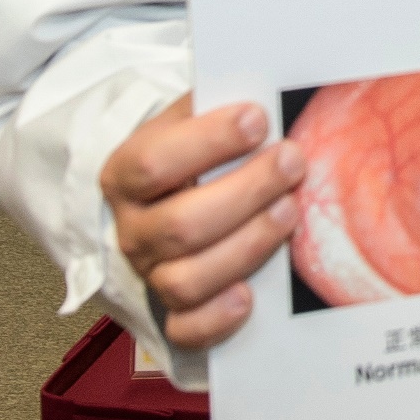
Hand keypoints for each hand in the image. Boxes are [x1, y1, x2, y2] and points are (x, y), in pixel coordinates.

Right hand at [100, 94, 304, 349]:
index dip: (207, 141)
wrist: (168, 196)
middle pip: (180, 225)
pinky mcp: (173, 314)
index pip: (152, 163)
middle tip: (293, 162)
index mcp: (126, 175)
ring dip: (246, 246)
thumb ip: (217, 102)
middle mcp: (133, 230)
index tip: (258, 118)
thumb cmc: (194, 152)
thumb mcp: (191, 118)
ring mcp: (151, 274)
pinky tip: (250, 296)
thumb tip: (270, 88)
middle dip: (246, 192)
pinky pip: (186, 331)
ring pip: (186, 279)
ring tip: (290, 212)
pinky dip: (217, 319)